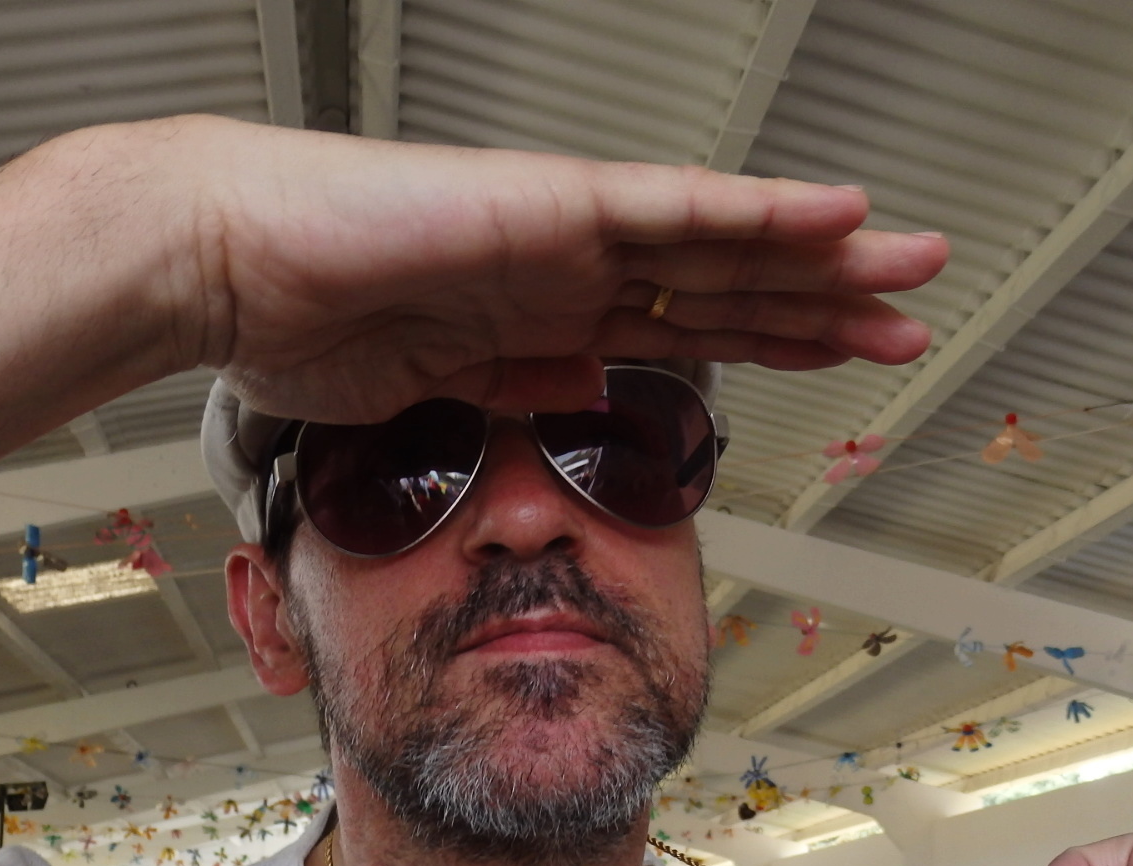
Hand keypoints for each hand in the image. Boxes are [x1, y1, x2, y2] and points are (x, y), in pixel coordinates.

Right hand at [145, 120, 947, 421]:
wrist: (223, 263)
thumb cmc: (296, 319)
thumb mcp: (433, 390)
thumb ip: (521, 388)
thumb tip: (590, 394)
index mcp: (543, 313)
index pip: (686, 329)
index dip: (771, 341)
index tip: (838, 358)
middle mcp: (570, 266)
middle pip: (726, 284)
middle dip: (823, 302)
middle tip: (909, 309)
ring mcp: (566, 231)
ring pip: (724, 242)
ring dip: (823, 257)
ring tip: (909, 260)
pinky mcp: (549, 204)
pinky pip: (675, 208)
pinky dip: (758, 212)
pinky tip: (834, 214)